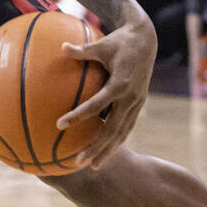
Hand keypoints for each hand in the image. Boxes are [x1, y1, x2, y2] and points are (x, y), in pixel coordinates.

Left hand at [55, 15, 155, 169]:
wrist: (146, 40)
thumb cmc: (119, 41)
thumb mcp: (100, 44)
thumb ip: (82, 50)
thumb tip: (61, 46)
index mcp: (121, 84)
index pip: (97, 105)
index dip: (78, 116)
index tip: (59, 125)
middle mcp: (131, 98)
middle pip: (112, 129)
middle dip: (96, 147)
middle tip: (78, 162)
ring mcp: (137, 104)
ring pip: (122, 133)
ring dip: (107, 150)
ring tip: (92, 166)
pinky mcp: (138, 105)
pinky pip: (126, 127)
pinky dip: (116, 141)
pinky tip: (105, 152)